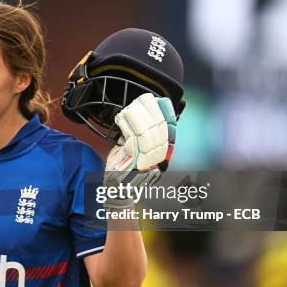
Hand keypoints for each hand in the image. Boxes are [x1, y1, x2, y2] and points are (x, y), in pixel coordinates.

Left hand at [104, 93, 177, 207]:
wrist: (118, 188)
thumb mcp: (137, 145)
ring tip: (127, 109)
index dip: (163, 110)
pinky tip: (120, 118)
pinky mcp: (135, 162)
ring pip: (147, 132)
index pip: (169, 126)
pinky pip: (133, 139)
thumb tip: (146, 112)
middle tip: (138, 100)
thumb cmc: (126, 165)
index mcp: (163, 149)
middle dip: (148, 110)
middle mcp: (160, 155)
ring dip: (136, 116)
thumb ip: (143, 130)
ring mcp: (148, 160)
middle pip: (159, 127)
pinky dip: (126, 125)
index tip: (154, 98)